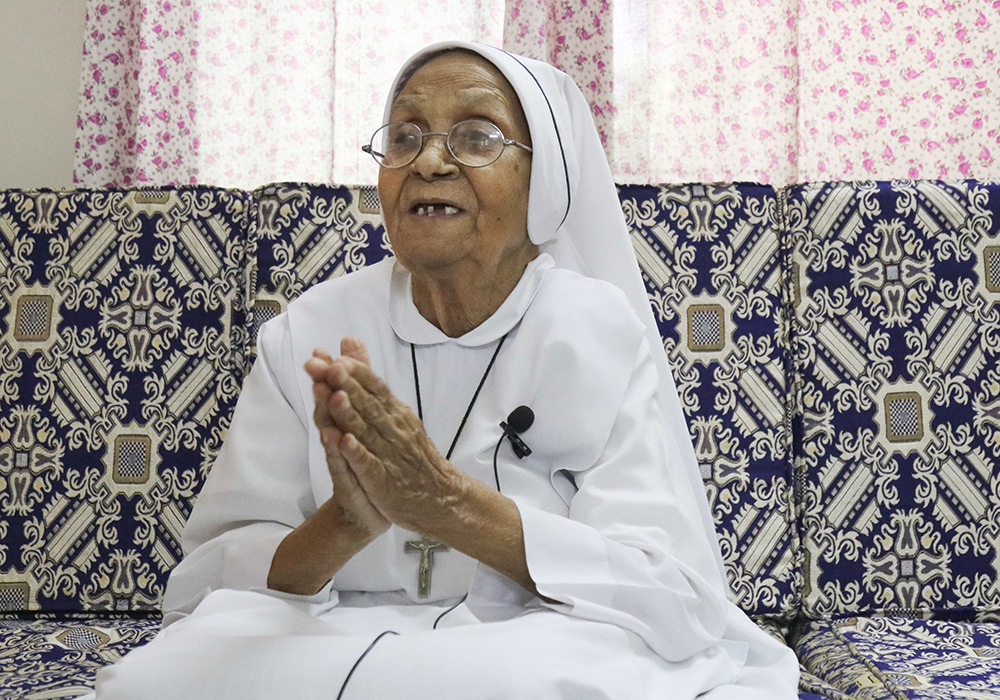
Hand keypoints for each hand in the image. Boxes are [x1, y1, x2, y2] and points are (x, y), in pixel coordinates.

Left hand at [318, 340, 467, 533]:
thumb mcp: (394, 412)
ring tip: (334, 398)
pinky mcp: (384, 480)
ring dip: (350, 414)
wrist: (438, 496)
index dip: (355, 372)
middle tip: (328, 368)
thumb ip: (369, 380)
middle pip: (368, 404)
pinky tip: (344, 442)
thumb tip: (349, 341)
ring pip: (367, 431)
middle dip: (347, 386)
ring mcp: (389, 454)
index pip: (375, 386)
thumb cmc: (411, 453)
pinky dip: (357, 453)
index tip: (335, 357)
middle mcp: (393, 429)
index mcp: (395, 412)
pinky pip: (370, 464)